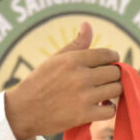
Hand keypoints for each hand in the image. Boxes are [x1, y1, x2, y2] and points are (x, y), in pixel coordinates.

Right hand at [4, 22, 121, 139]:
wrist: (23, 111)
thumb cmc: (39, 82)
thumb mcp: (55, 59)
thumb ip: (76, 44)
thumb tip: (88, 24)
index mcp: (73, 60)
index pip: (107, 54)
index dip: (113, 58)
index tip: (111, 63)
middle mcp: (80, 76)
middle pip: (115, 72)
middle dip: (113, 75)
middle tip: (105, 80)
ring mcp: (84, 97)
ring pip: (116, 90)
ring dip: (113, 91)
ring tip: (104, 92)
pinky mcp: (84, 115)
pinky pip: (111, 110)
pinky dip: (109, 109)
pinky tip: (100, 106)